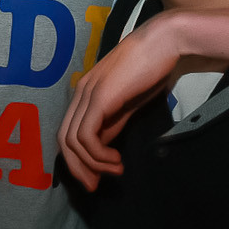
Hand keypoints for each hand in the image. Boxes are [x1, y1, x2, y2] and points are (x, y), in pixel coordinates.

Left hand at [59, 12, 183, 191]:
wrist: (164, 42)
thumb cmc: (151, 68)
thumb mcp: (128, 102)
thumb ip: (113, 121)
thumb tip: (104, 147)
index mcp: (86, 93)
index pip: (68, 132)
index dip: (76, 159)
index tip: (94, 178)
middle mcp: (80, 92)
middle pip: (63, 139)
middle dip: (77, 168)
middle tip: (95, 185)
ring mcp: (88, 93)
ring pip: (73, 141)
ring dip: (93, 164)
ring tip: (115, 170)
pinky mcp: (100, 97)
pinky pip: (87, 136)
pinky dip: (98, 155)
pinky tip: (116, 160)